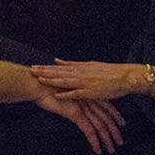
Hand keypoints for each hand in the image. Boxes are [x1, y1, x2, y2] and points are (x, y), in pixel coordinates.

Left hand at [31, 59, 145, 100]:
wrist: (124, 76)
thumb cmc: (107, 72)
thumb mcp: (87, 65)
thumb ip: (72, 64)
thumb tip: (56, 60)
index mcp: (79, 67)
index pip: (58, 67)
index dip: (46, 67)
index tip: (34, 66)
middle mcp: (80, 73)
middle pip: (59, 72)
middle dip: (44, 71)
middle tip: (30, 70)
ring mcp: (85, 82)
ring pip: (65, 81)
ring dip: (52, 80)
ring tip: (39, 79)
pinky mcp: (91, 91)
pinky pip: (77, 93)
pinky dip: (67, 93)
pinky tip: (57, 94)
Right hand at [34, 87, 124, 154]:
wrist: (38, 84)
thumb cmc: (46, 86)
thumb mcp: (63, 88)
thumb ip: (72, 95)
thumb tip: (74, 102)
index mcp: (86, 92)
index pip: (106, 104)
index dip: (115, 114)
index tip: (121, 123)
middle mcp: (87, 99)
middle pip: (106, 116)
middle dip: (114, 130)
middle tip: (120, 141)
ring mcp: (82, 106)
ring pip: (100, 125)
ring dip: (107, 139)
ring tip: (111, 149)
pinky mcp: (75, 114)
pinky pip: (89, 130)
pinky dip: (94, 141)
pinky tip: (97, 149)